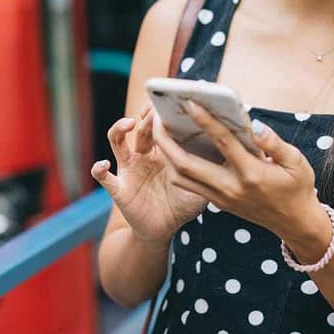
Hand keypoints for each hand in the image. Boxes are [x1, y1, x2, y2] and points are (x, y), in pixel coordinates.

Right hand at [91, 105, 207, 244]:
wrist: (162, 230)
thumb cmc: (182, 204)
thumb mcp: (201, 184)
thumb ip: (211, 169)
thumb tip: (233, 153)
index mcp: (163, 151)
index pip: (160, 124)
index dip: (163, 113)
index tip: (173, 104)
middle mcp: (143, 154)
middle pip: (141, 127)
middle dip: (146, 116)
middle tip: (155, 109)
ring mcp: (129, 168)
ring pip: (117, 141)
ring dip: (119, 129)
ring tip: (129, 124)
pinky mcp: (119, 187)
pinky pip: (104, 177)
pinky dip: (99, 169)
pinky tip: (103, 165)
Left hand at [151, 100, 324, 242]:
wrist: (295, 224)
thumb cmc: (298, 187)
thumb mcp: (297, 162)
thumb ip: (274, 143)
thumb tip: (254, 125)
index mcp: (251, 174)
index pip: (223, 143)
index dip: (205, 120)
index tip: (190, 102)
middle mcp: (230, 188)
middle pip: (185, 165)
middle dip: (165, 140)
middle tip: (156, 116)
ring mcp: (221, 198)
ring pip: (180, 177)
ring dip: (164, 154)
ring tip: (160, 129)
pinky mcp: (217, 203)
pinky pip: (188, 183)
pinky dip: (175, 164)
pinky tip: (174, 145)